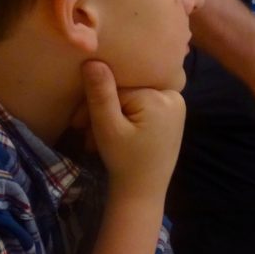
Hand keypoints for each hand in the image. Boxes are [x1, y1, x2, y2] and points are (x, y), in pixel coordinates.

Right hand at [81, 61, 184, 197]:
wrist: (143, 193)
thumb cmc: (124, 162)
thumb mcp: (107, 128)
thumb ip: (101, 94)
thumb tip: (93, 60)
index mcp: (161, 97)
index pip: (119, 88)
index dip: (95, 103)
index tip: (78, 123)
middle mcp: (174, 97)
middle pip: (127, 93)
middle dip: (103, 111)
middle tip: (84, 132)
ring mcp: (176, 107)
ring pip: (132, 101)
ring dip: (112, 116)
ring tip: (97, 139)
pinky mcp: (172, 117)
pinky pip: (143, 108)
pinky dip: (126, 119)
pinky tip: (114, 136)